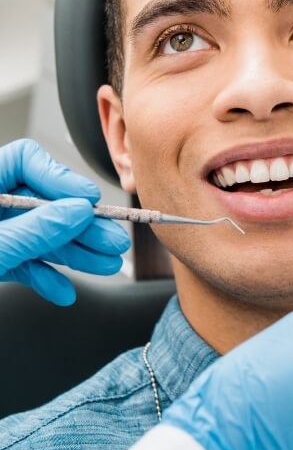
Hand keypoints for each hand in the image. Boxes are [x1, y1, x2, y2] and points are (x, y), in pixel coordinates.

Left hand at [0, 139, 130, 304]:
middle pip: (44, 203)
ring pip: (40, 236)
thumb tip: (77, 212)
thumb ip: (34, 230)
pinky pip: (24, 263)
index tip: (88, 199)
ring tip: (105, 265)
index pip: (27, 160)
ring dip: (74, 252)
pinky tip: (63, 290)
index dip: (61, 177)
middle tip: (112, 240)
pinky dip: (45, 277)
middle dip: (81, 225)